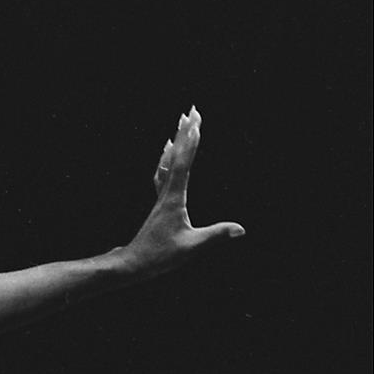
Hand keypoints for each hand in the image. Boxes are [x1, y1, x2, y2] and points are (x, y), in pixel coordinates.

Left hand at [121, 107, 244, 276]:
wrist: (133, 263)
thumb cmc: (160, 256)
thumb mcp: (191, 247)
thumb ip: (216, 236)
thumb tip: (241, 229)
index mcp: (173, 199)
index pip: (183, 166)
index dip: (190, 145)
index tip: (196, 124)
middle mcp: (165, 193)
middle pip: (175, 156)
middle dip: (185, 133)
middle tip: (192, 110)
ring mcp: (161, 198)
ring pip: (168, 163)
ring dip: (177, 142)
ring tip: (181, 123)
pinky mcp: (160, 204)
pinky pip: (164, 174)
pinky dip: (167, 160)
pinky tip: (166, 154)